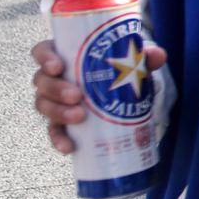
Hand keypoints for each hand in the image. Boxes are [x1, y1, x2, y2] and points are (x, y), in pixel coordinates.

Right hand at [31, 37, 167, 153]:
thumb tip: (158, 55)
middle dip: (56, 89)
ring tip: (79, 117)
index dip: (44, 58)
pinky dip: (58, 139)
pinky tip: (69, 147)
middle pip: (41, 81)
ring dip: (58, 112)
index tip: (58, 66)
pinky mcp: (59, 123)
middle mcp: (51, 78)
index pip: (41, 52)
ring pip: (43, 105)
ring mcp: (53, 102)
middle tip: (78, 95)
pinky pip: (53, 132)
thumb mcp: (129, 61)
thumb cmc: (116, 70)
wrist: (119, 95)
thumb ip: (143, 57)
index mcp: (62, 55)